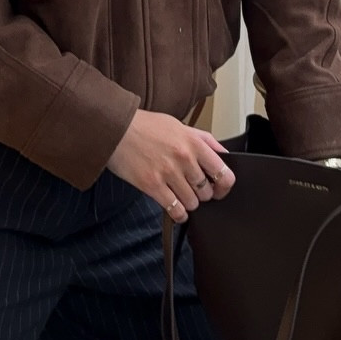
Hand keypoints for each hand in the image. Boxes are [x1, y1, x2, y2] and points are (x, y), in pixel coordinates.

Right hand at [106, 112, 236, 223]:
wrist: (116, 129)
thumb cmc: (146, 126)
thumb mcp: (179, 126)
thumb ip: (203, 140)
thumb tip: (222, 154)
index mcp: (194, 143)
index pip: (223, 173)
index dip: (224, 186)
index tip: (219, 189)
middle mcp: (184, 158)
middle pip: (207, 191)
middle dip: (202, 194)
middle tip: (193, 190)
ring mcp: (168, 173)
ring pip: (192, 202)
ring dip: (189, 203)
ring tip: (181, 196)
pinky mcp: (152, 185)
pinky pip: (175, 209)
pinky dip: (178, 213)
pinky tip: (176, 209)